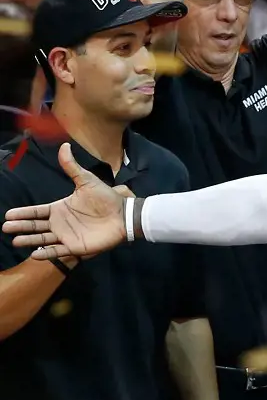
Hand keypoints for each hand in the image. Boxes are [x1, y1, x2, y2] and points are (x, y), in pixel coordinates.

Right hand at [3, 143, 126, 258]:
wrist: (122, 215)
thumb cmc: (105, 198)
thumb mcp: (86, 181)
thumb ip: (72, 167)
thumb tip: (64, 145)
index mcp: (60, 208)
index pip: (37, 212)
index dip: (23, 213)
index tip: (8, 215)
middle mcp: (61, 223)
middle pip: (36, 226)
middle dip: (21, 227)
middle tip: (6, 227)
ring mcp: (67, 236)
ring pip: (44, 239)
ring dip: (30, 240)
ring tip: (15, 241)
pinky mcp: (77, 247)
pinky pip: (59, 251)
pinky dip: (47, 253)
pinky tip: (35, 254)